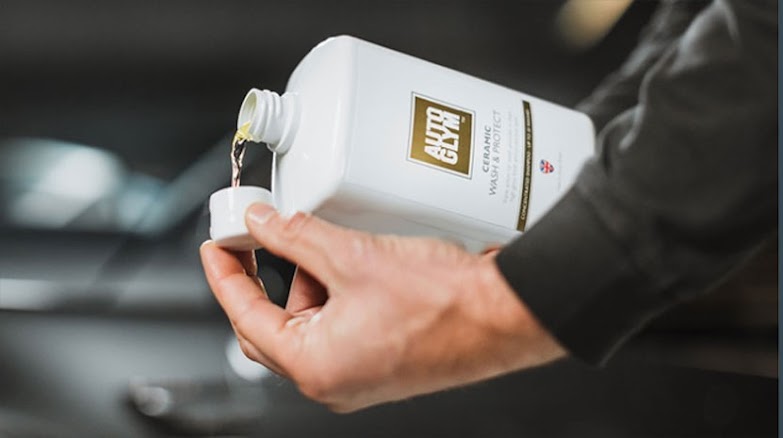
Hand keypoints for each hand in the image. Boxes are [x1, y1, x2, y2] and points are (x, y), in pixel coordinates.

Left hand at [199, 203, 565, 412]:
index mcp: (314, 365)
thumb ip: (297, 237)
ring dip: (313, 281)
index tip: (217, 244)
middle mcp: (334, 381)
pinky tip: (361, 263)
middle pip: (274, 324)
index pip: (245, 315)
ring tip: (332, 243)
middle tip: (262, 236)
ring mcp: (361, 375)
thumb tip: (264, 223)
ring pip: (313, 322)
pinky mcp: (386, 363)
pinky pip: (344, 327)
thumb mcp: (356, 257)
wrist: (505, 315)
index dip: (225, 273)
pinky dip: (342, 294)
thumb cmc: (447, 304)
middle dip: (270, 277)